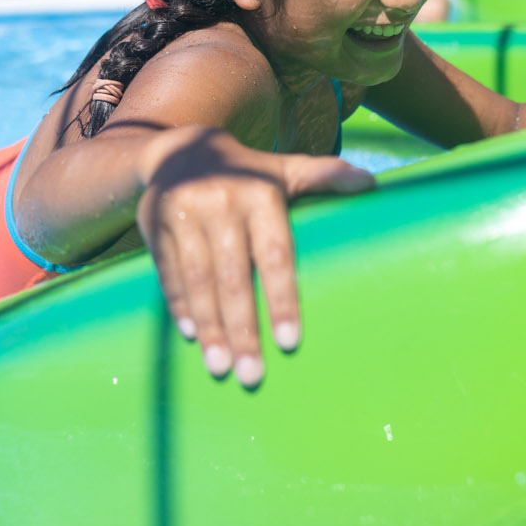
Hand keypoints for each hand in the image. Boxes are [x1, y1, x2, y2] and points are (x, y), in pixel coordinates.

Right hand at [135, 128, 373, 386]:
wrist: (179, 149)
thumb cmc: (247, 174)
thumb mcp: (285, 170)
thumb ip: (326, 177)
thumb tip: (371, 183)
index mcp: (260, 194)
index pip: (274, 254)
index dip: (281, 300)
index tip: (288, 343)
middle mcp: (220, 201)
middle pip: (233, 276)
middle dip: (243, 329)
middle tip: (252, 375)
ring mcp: (184, 213)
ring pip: (198, 280)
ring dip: (210, 328)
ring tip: (221, 367)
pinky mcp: (154, 224)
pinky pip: (169, 272)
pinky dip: (180, 306)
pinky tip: (192, 336)